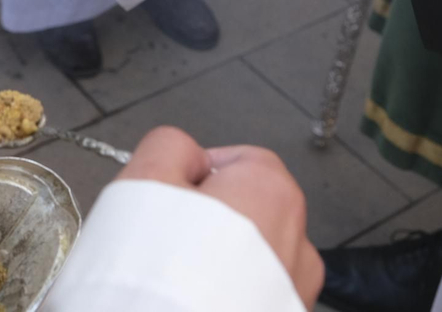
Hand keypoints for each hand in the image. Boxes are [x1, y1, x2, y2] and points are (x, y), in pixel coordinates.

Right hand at [117, 127, 322, 306]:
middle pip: (250, 213)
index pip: (241, 160)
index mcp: (272, 192)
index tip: (166, 197)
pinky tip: (189, 306)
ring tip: (173, 284)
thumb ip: (169, 146)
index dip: (195, 174)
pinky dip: (228, 301)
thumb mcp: (142, 181)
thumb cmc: (153, 277)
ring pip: (254, 263)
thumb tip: (185, 155)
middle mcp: (299, 243)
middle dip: (207, 223)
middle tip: (161, 242)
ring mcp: (296, 295)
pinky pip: (255, 302)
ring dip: (219, 266)